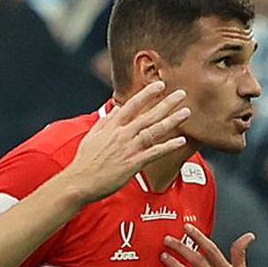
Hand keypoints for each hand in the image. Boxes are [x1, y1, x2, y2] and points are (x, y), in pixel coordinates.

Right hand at [63, 82, 189, 203]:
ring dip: (172, 121)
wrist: (80, 182)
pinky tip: (181, 140)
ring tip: (186, 112)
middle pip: (148, 115)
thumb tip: (117, 108)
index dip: (147, 93)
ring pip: (154, 131)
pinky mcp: (134, 163)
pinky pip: (155, 152)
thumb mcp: (93, 135)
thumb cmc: (85, 161)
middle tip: (181, 93)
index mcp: (112, 126)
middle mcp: (122, 134)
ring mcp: (129, 148)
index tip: (160, 85)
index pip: (132, 104)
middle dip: (166, 103)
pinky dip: (168, 146)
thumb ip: (106, 120)